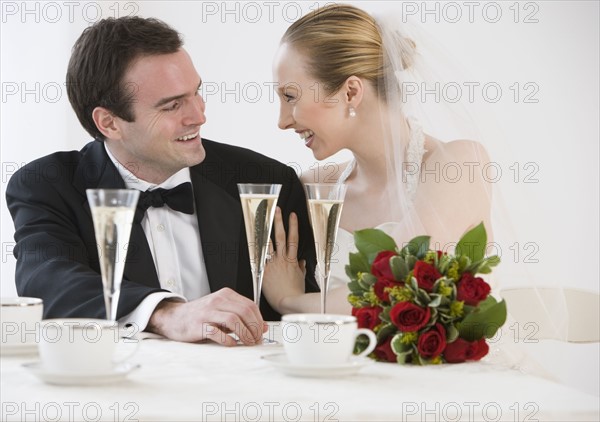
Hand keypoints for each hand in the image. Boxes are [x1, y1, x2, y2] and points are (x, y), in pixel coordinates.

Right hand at [147, 288, 266, 345]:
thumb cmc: (200, 316)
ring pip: (233, 320)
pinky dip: (228, 340)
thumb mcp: (222, 312)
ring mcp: (207, 312)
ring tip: (248, 343)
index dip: (259, 320)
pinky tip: (233, 345)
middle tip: (257, 340)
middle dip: (254, 328)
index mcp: (225, 295)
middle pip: (244, 312)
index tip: (262, 332)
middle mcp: (217, 300)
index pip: (250, 305)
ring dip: (245, 334)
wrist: (174, 317)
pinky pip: (217, 332)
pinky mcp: (198, 325)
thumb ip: (241, 317)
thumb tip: (263, 327)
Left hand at [262, 207, 305, 312]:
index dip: (293, 226)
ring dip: (266, 231)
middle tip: (278, 210)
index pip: (294, 239)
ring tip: (263, 220)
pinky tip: (252, 241)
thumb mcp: (301, 278)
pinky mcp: (264, 271)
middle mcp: (282, 259)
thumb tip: (302, 263)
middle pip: (281, 236)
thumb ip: (301, 268)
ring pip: (270, 244)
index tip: (292, 216)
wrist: (287, 301)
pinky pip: (259, 258)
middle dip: (280, 222)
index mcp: (292, 260)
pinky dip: (256, 249)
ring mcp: (273, 264)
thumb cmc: (295, 293)